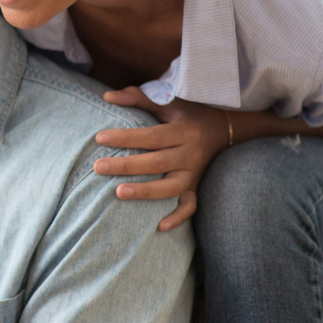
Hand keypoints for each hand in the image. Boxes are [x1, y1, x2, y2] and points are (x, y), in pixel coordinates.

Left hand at [95, 87, 228, 231]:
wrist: (225, 130)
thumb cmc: (188, 114)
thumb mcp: (169, 101)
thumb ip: (138, 98)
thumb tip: (107, 96)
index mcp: (182, 131)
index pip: (151, 136)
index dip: (126, 138)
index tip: (99, 138)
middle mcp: (189, 154)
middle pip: (157, 163)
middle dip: (127, 166)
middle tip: (98, 167)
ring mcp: (194, 173)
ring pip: (172, 188)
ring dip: (146, 192)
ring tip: (118, 193)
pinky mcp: (197, 187)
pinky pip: (191, 206)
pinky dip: (178, 218)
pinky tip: (158, 226)